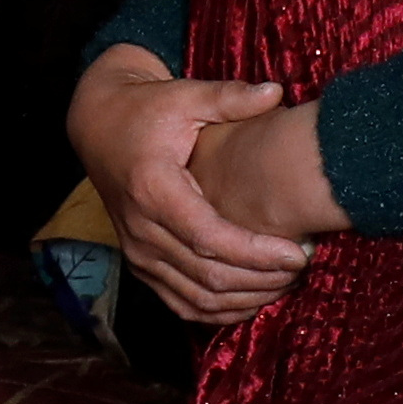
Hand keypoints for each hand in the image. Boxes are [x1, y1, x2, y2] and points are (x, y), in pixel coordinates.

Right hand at [68, 44, 309, 323]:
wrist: (98, 127)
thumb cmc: (146, 109)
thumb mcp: (184, 94)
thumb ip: (229, 97)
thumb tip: (276, 92)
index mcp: (153, 189)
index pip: (209, 238)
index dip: (256, 253)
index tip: (298, 253)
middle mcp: (141, 229)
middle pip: (207, 276)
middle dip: (262, 280)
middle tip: (304, 267)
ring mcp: (138, 252)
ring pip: (196, 299)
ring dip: (246, 299)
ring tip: (287, 284)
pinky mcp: (141, 265)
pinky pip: (181, 304)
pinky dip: (219, 311)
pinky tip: (254, 300)